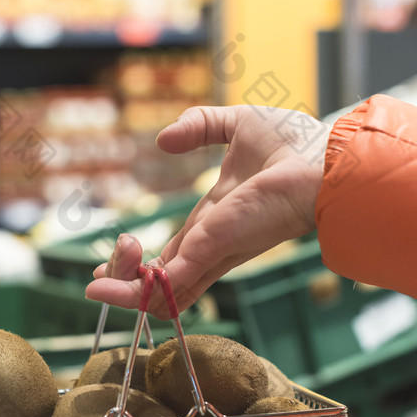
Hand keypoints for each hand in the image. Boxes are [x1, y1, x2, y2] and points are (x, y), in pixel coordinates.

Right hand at [86, 104, 329, 317]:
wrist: (321, 161)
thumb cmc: (294, 143)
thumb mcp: (235, 124)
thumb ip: (198, 125)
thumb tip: (163, 140)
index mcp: (218, 218)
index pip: (176, 252)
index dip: (145, 263)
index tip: (114, 261)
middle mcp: (213, 243)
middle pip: (163, 278)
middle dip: (128, 284)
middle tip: (97, 279)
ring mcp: (212, 251)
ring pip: (160, 288)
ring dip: (124, 291)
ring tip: (94, 289)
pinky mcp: (211, 251)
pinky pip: (165, 281)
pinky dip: (134, 290)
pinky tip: (105, 289)